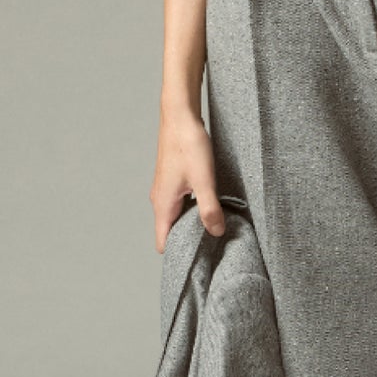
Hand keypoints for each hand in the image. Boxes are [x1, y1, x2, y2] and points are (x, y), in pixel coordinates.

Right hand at [152, 111, 226, 248]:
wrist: (180, 114)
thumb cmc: (188, 144)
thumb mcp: (204, 179)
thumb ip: (209, 209)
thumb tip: (216, 233)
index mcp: (163, 205)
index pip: (163, 242)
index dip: (178, 254)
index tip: (199, 261)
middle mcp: (160, 200)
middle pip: (171, 231)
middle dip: (189, 240)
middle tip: (214, 246)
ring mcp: (166, 189)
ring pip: (177, 216)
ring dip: (193, 223)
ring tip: (216, 227)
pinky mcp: (174, 180)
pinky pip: (181, 203)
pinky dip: (194, 209)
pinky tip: (212, 204)